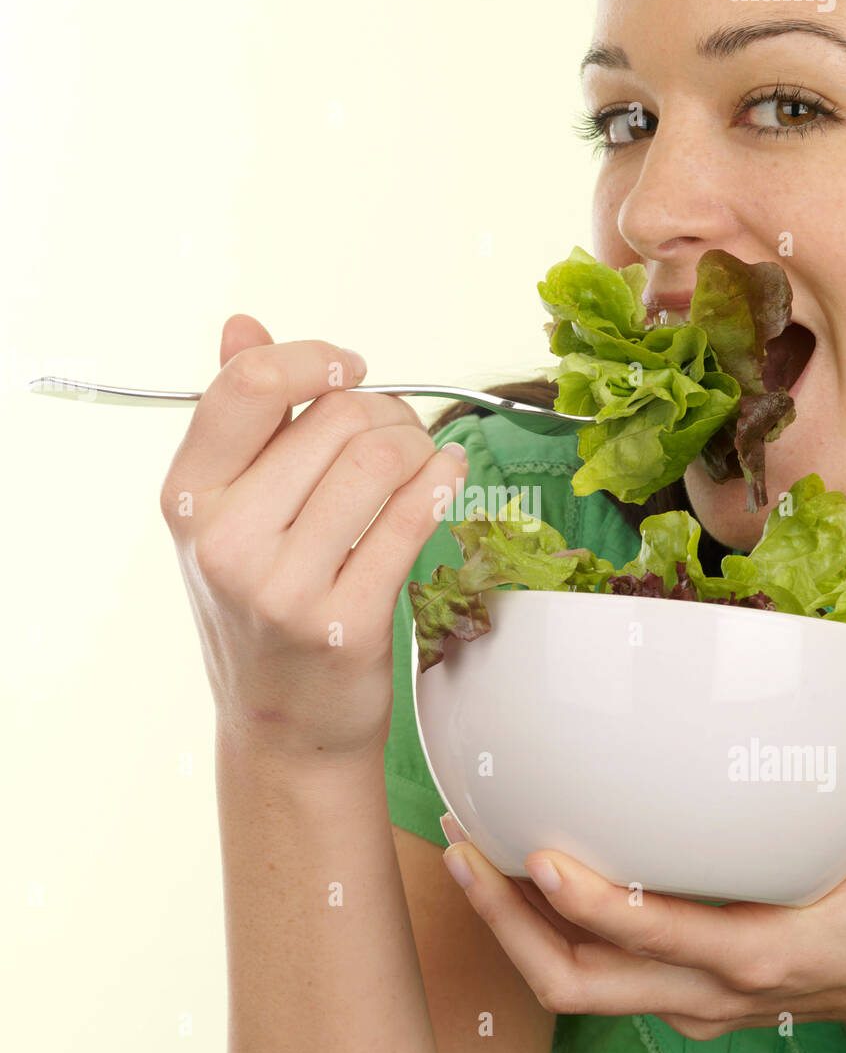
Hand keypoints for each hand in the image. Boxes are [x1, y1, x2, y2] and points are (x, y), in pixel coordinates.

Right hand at [159, 314, 467, 762]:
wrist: (284, 728)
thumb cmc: (261, 607)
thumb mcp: (227, 515)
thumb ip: (237, 419)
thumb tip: (243, 323)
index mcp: (189, 498)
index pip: (247, 385)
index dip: (313, 357)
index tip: (349, 367)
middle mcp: (226, 541)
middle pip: (334, 415)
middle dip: (385, 409)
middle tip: (398, 434)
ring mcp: (284, 588)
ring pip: (381, 457)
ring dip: (420, 445)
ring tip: (422, 460)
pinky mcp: (347, 622)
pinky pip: (414, 517)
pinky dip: (444, 481)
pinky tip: (449, 476)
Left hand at [440, 678, 845, 1044]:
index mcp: (766, 952)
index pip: (660, 941)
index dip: (593, 906)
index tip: (535, 852)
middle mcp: (710, 987)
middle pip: (581, 983)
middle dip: (507, 925)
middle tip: (458, 845)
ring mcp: (688, 996)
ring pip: (573, 983)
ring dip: (510, 925)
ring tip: (463, 846)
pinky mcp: (678, 988)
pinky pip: (593, 970)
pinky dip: (543, 925)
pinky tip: (516, 859)